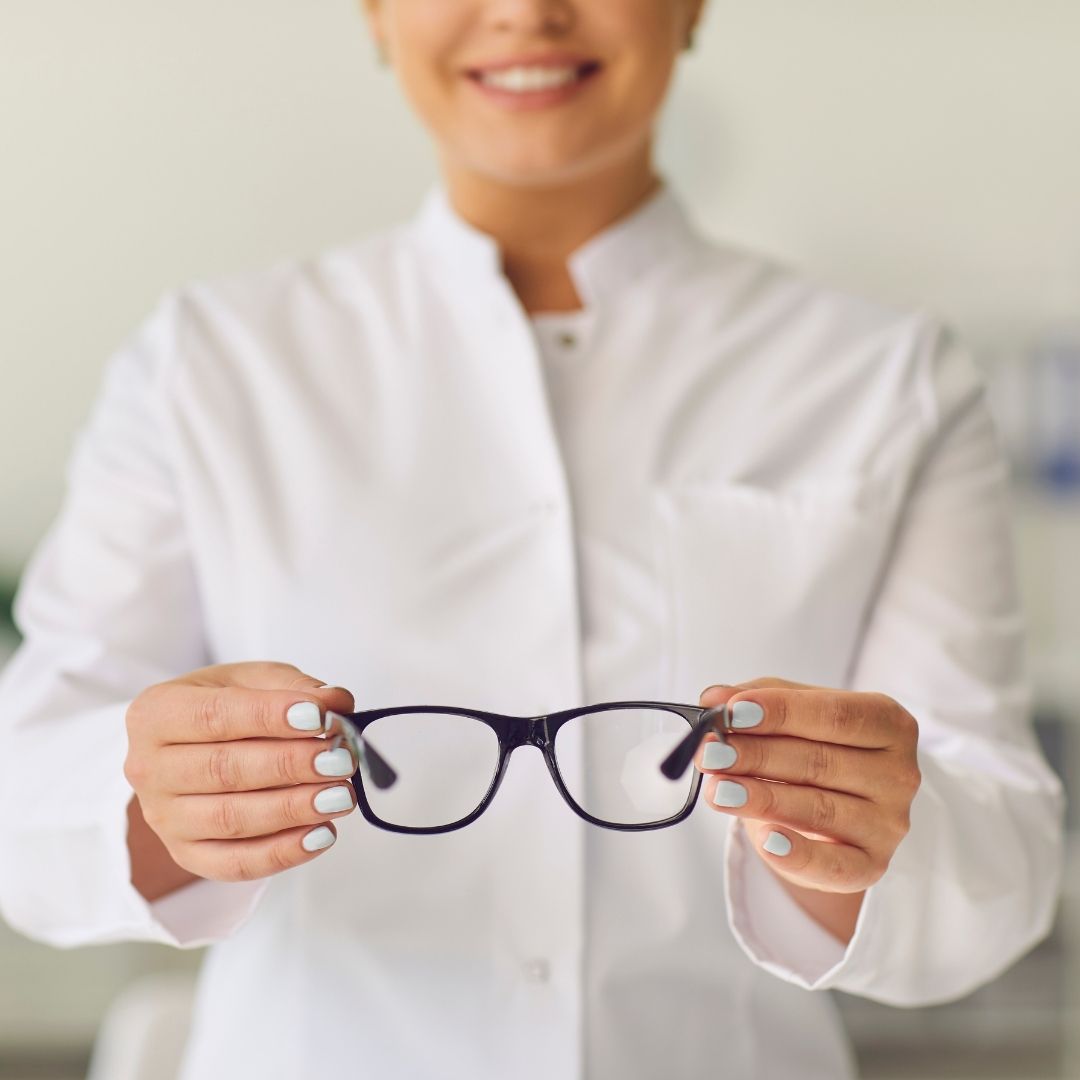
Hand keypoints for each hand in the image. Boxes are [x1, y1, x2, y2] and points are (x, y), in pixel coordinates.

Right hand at [124, 661, 358, 886]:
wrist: (192, 748)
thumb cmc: (226, 706)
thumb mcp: (255, 680)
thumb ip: (296, 688)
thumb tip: (337, 703)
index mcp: (156, 713)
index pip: (214, 716)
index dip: (270, 717)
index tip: (321, 718)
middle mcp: (148, 768)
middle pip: (223, 770)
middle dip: (291, 765)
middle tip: (341, 759)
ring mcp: (164, 818)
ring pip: (231, 819)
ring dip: (293, 809)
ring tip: (340, 795)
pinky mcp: (186, 854)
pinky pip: (235, 863)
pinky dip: (282, 853)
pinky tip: (322, 834)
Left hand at [695, 677, 920, 938]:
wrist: (842, 808)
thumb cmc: (817, 748)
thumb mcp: (792, 715)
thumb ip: (755, 698)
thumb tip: (713, 697)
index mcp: (889, 723)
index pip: (835, 715)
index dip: (782, 712)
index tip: (734, 712)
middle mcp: (899, 773)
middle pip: (820, 761)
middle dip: (757, 755)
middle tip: (710, 752)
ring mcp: (889, 823)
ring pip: (818, 809)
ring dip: (760, 799)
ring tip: (716, 789)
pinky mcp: (872, 864)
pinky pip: (833, 865)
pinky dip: (798, 855)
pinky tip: (765, 840)